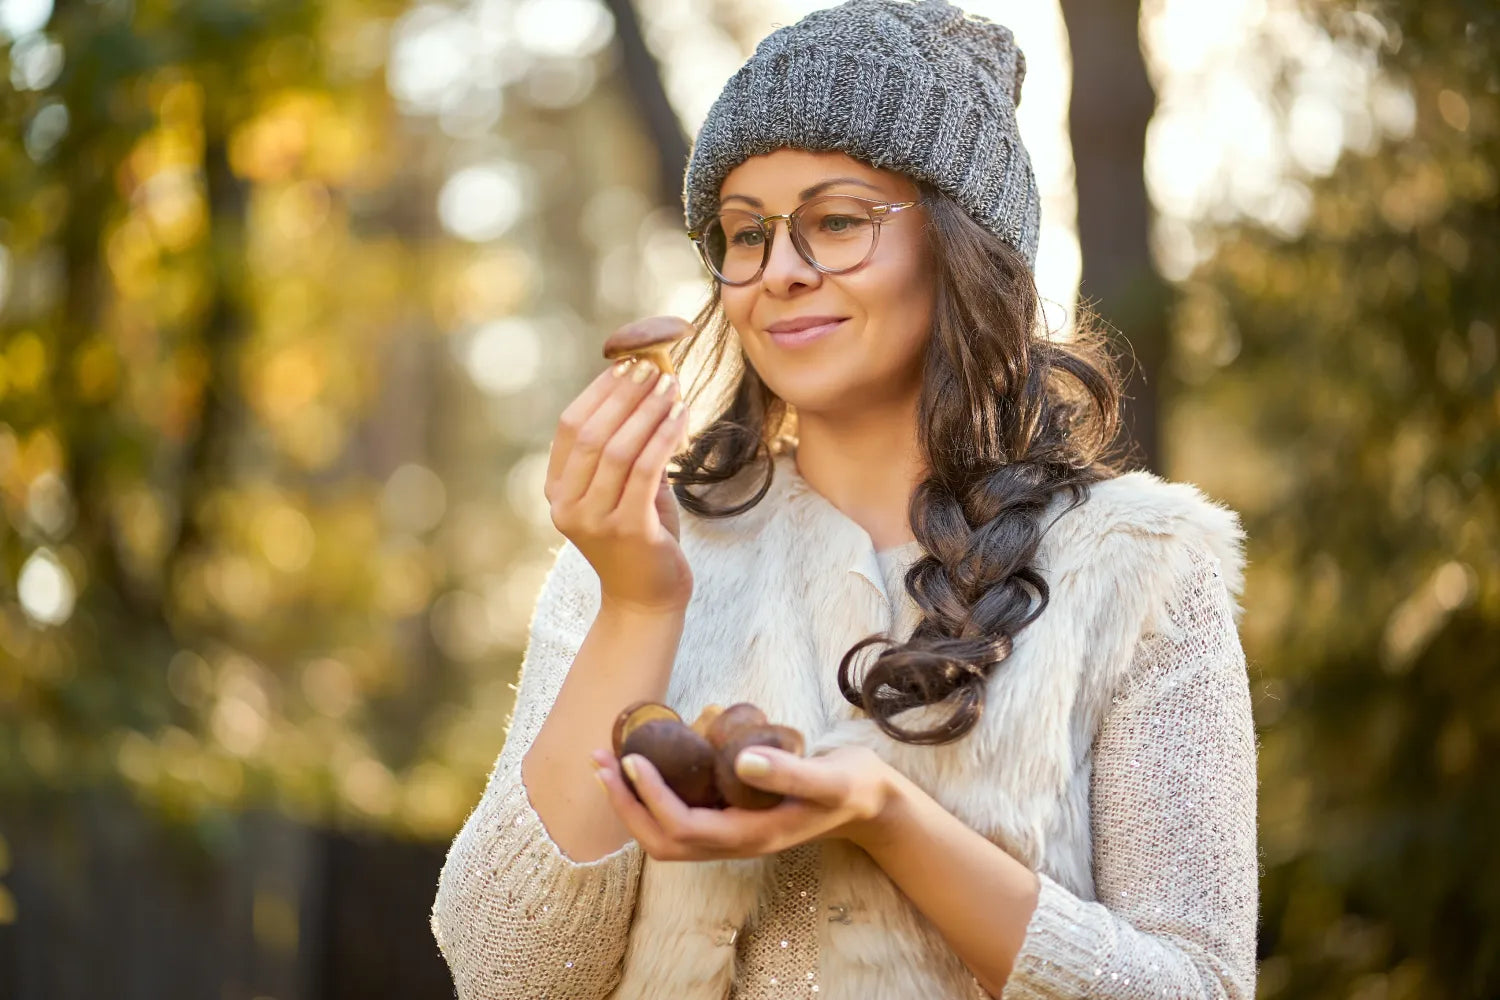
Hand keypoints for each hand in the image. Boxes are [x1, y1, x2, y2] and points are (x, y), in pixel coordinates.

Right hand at [547, 359, 692, 615]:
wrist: (647, 599)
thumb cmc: (641, 537)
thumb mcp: (624, 490)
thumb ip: (627, 449)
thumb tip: (648, 391)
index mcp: (558, 491)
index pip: (570, 427)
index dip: (599, 392)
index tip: (627, 365)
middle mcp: (567, 505)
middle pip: (592, 433)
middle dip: (625, 396)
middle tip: (653, 369)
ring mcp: (594, 520)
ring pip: (618, 450)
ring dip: (648, 412)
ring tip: (673, 387)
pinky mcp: (627, 530)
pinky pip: (646, 471)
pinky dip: (664, 438)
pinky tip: (681, 417)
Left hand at [589, 744, 898, 860]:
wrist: (870, 802)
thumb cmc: (853, 786)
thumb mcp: (830, 778)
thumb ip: (790, 772)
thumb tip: (741, 760)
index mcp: (753, 837)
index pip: (685, 828)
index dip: (651, 798)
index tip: (632, 759)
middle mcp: (736, 843)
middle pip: (663, 841)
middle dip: (626, 805)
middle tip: (601, 762)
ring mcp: (732, 834)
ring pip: (667, 834)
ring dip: (632, 802)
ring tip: (609, 762)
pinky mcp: (732, 819)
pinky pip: (681, 817)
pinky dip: (653, 795)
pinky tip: (647, 763)